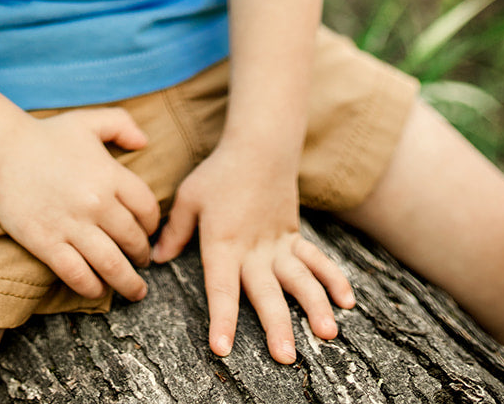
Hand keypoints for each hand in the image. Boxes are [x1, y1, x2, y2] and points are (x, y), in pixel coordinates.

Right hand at [0, 106, 160, 303]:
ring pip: (112, 265)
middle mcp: (96, 203)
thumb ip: (121, 124)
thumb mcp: (88, 121)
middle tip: (143, 262)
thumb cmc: (46, 135)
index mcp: (109, 174)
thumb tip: (145, 142)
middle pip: (133, 240)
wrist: (2, 150)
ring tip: (135, 290)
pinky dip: (93, 288)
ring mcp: (72, 226)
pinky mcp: (47, 244)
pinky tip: (99, 289)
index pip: (147, 209)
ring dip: (128, 282)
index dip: (152, 224)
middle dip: (142, 255)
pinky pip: (78, 275)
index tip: (148, 232)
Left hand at [152, 144, 353, 362]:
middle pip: (266, 291)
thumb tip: (156, 259)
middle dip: (276, 325)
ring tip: (327, 333)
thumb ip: (175, 231)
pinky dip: (333, 279)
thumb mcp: (188, 198)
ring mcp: (278, 243)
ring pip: (299, 278)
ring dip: (314, 305)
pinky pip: (316, 260)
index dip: (222, 319)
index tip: (222, 348)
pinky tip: (347, 302)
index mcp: (223, 242)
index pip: (221, 287)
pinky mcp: (294, 236)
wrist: (259, 146)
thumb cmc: (219, 172)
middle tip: (285, 356)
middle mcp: (254, 248)